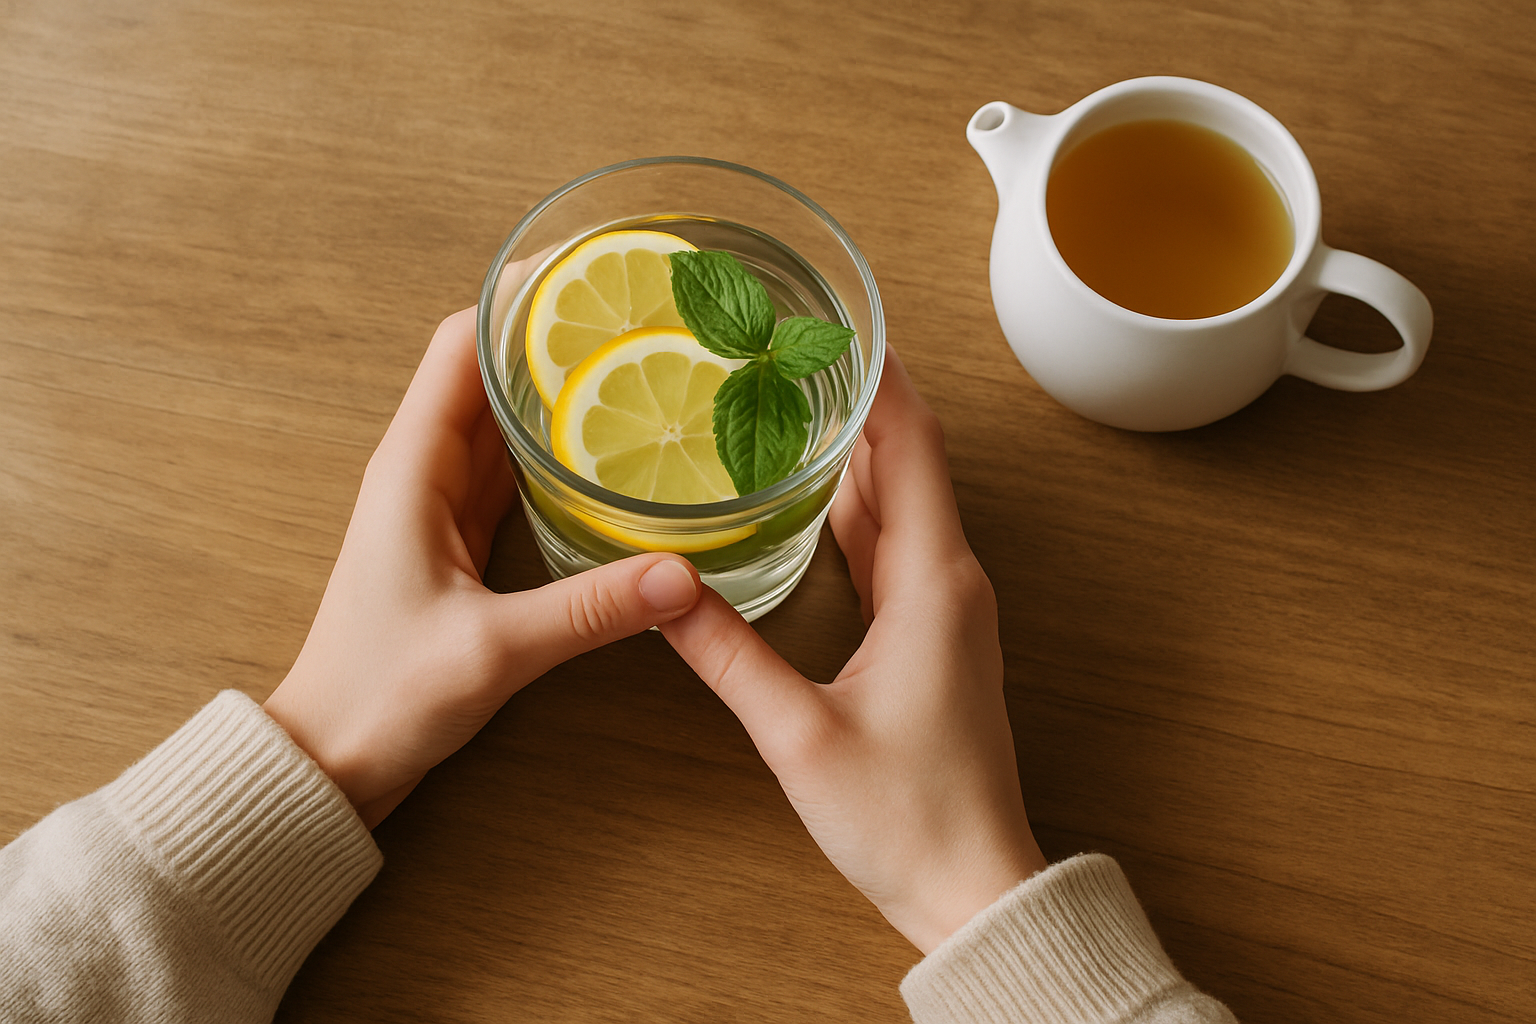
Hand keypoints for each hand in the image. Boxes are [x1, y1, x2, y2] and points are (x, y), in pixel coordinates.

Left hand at [264, 308, 701, 828]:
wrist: (330, 761)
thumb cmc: (380, 697)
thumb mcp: (491, 650)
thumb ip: (588, 610)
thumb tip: (684, 575)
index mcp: (411, 468)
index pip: (457, 344)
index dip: (513, 296)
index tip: (583, 269)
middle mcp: (423, 473)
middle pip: (486, 370)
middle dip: (552, 335)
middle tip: (636, 315)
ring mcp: (440, 507)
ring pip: (503, 420)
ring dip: (556, 389)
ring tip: (636, 362)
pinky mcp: (459, 544)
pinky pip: (513, 472)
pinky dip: (555, 449)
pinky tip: (608, 450)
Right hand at [660, 347, 1044, 953]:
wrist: (972, 886)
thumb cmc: (906, 817)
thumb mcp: (799, 734)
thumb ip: (728, 655)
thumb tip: (664, 590)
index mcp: (933, 582)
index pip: (913, 446)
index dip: (880, 376)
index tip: (835, 322)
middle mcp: (951, 580)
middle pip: (909, 460)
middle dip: (856, 400)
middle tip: (788, 351)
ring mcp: (947, 609)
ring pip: (902, 503)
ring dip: (857, 451)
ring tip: (792, 403)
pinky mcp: (935, 638)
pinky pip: (899, 546)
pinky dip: (858, 508)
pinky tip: (815, 497)